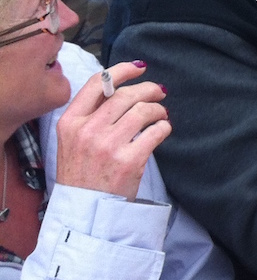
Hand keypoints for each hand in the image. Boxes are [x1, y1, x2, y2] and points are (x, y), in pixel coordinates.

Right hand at [54, 62, 169, 200]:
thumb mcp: (71, 141)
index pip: (97, 84)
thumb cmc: (82, 174)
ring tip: (160, 115)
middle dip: (148, 89)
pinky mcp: (129, 160)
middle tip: (159, 92)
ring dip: (158, 110)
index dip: (122, 70)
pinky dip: (164, 127)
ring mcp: (108, 145)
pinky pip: (156, 131)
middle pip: (126, 95)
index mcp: (69, 123)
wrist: (85, 212)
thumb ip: (90, 116)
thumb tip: (121, 88)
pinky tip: (162, 131)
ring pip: (143, 110)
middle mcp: (87, 131)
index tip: (139, 68)